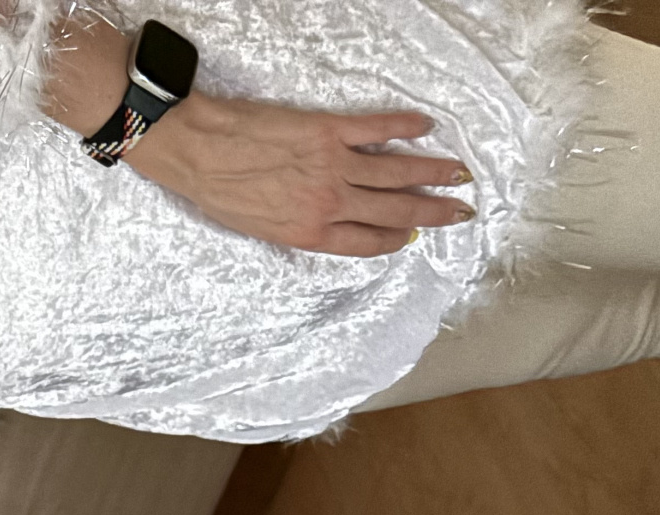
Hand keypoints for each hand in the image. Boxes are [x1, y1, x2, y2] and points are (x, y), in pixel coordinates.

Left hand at [127, 94, 474, 255]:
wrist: (197, 152)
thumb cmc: (219, 193)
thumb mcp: (259, 229)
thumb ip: (298, 229)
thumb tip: (328, 225)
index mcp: (310, 232)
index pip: (368, 242)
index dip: (395, 240)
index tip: (412, 236)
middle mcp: (329, 202)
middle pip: (394, 211)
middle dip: (433, 212)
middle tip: (462, 210)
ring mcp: (332, 165)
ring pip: (397, 172)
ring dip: (434, 173)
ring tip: (460, 174)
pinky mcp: (328, 130)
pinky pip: (377, 128)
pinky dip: (404, 126)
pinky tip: (425, 126)